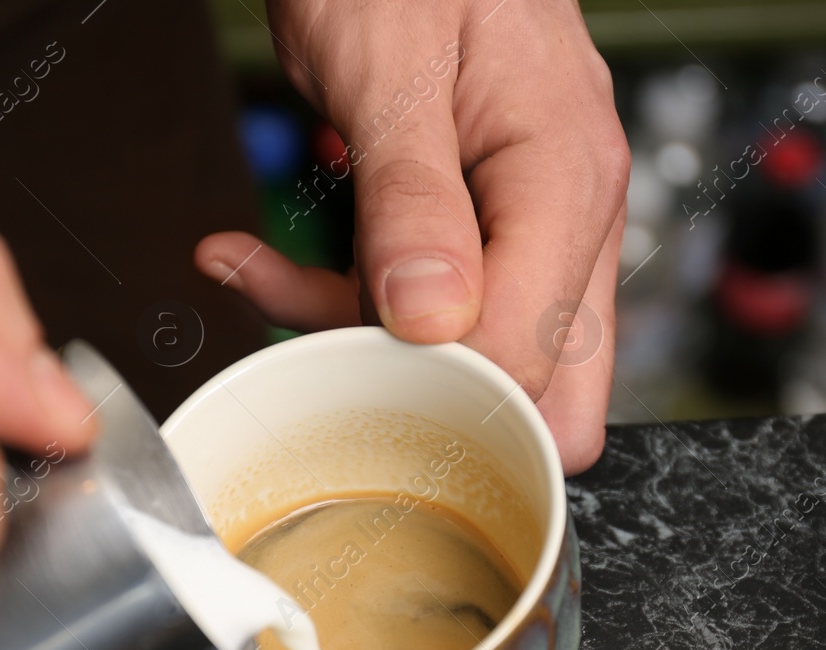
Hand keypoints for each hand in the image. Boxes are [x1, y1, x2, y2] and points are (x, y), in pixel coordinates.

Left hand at [195, 0, 627, 473]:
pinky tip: (260, 262)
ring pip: (476, 357)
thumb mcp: (389, 67)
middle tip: (339, 372)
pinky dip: (339, 302)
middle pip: (548, 387)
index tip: (359, 373)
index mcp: (564, 177)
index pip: (536, 350)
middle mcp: (565, 211)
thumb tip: (436, 322)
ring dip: (365, 346)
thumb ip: (413, 199)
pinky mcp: (477, 226)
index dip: (446, 389)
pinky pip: (426, 309)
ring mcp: (527, 222)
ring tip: (266, 282)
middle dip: (439, 407)